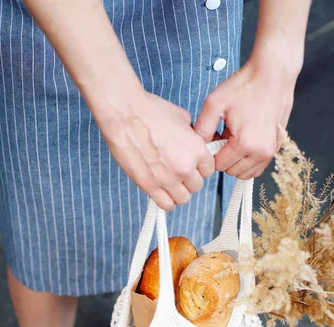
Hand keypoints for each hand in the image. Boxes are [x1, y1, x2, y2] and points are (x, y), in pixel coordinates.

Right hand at [99, 91, 214, 210]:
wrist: (125, 115)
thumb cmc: (150, 111)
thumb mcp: (181, 117)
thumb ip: (191, 135)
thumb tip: (192, 141)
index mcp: (197, 149)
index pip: (209, 170)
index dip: (199, 168)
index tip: (191, 166)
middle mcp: (185, 167)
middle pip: (196, 186)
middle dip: (188, 180)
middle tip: (177, 172)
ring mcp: (168, 179)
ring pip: (183, 199)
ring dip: (178, 192)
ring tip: (169, 184)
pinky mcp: (150, 186)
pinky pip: (166, 205)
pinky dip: (166, 202)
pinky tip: (161, 193)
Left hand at [194, 56, 296, 178]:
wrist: (273, 72)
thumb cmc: (244, 85)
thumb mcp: (214, 103)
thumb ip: (202, 128)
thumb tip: (197, 147)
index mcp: (244, 144)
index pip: (218, 165)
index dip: (213, 152)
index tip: (215, 135)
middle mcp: (260, 152)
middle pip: (231, 171)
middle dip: (224, 157)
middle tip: (225, 135)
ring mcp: (271, 151)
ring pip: (245, 173)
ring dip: (236, 160)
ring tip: (236, 137)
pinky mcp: (277, 147)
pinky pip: (258, 167)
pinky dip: (248, 160)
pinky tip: (246, 140)